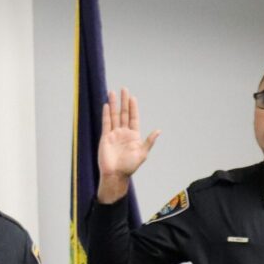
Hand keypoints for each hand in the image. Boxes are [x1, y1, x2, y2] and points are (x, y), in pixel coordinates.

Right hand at [97, 88, 159, 203]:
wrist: (115, 174)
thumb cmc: (129, 166)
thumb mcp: (142, 153)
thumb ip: (149, 141)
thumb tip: (158, 131)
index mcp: (134, 135)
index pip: (134, 117)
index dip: (133, 107)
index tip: (132, 97)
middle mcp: (124, 132)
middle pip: (124, 113)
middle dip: (123, 101)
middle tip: (123, 89)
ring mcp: (114, 134)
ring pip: (114, 116)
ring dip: (113, 104)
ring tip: (112, 93)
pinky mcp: (105, 137)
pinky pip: (106, 123)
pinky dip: (106, 114)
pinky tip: (106, 106)